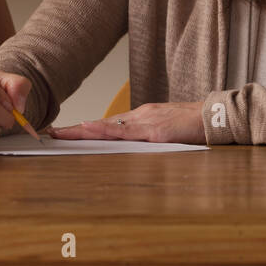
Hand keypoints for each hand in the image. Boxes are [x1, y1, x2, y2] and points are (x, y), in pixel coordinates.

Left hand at [48, 101, 206, 144]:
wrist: (214, 116)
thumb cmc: (192, 126)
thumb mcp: (166, 132)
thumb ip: (148, 138)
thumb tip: (131, 148)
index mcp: (141, 119)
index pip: (107, 126)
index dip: (84, 130)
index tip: (63, 133)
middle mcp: (139, 117)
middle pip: (101, 126)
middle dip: (75, 131)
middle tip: (51, 134)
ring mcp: (146, 123)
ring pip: (108, 128)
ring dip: (82, 132)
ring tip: (60, 134)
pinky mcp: (155, 132)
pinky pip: (125, 132)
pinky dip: (104, 130)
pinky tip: (89, 129)